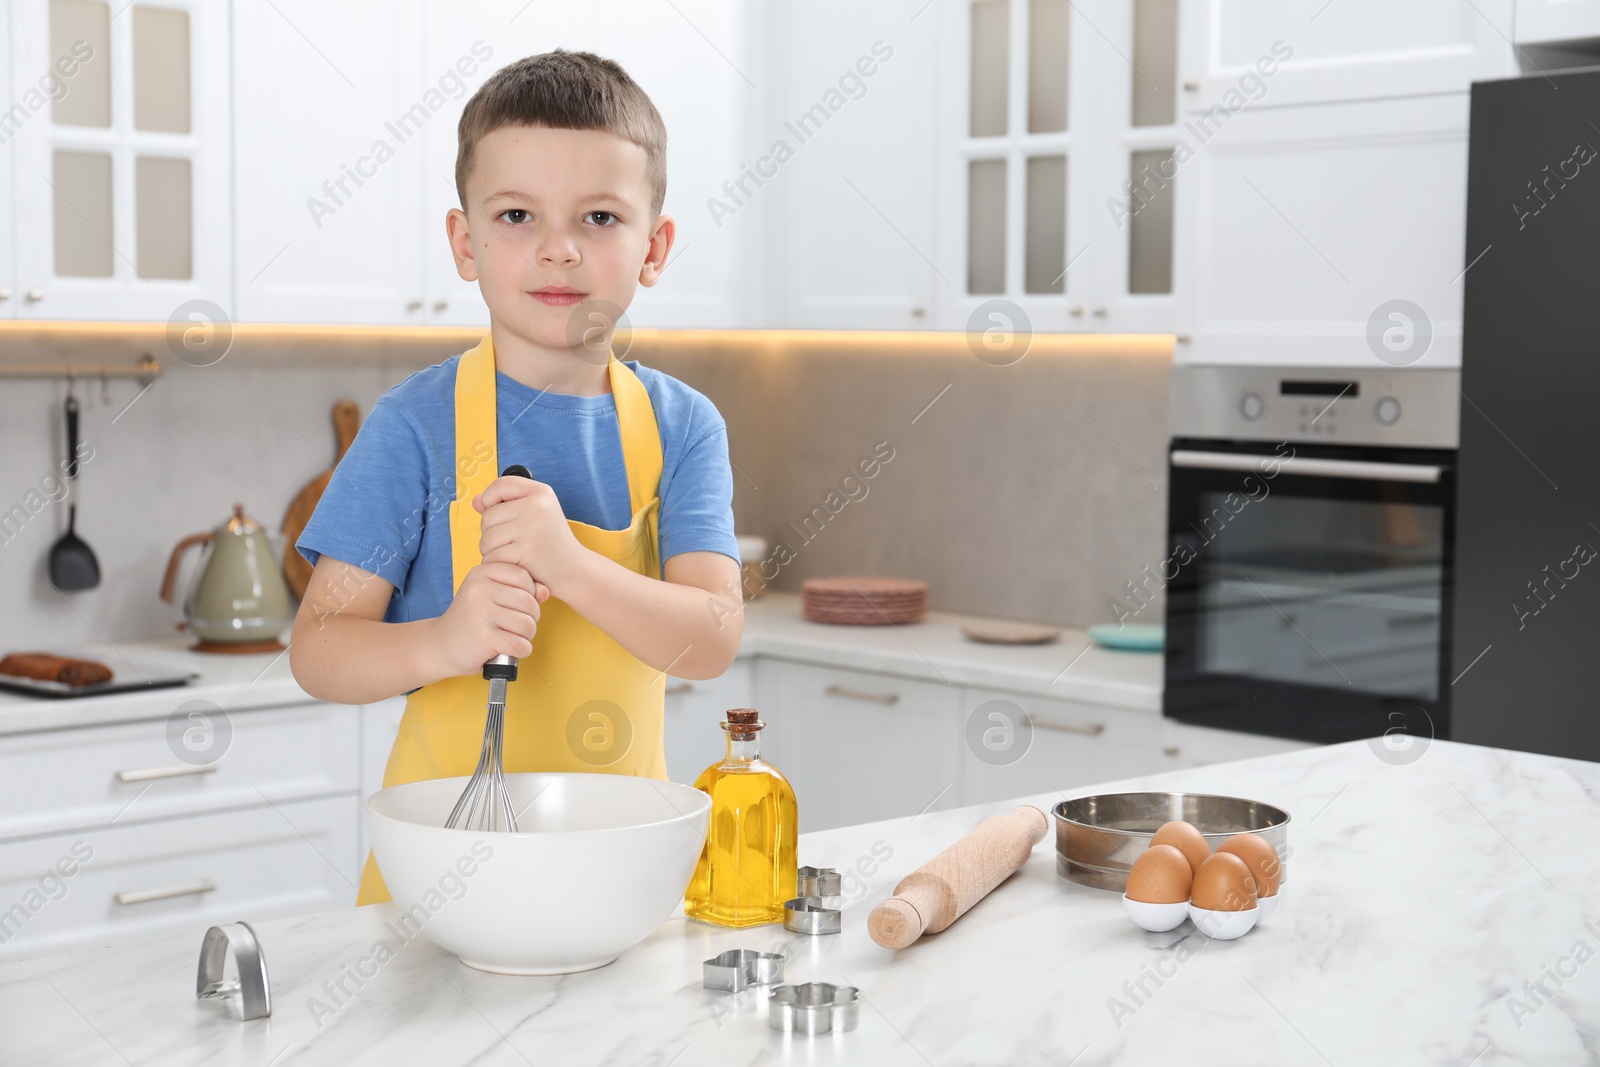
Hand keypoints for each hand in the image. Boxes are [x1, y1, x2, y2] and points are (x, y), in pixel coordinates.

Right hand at [430, 561, 549, 677]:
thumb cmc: (471, 620)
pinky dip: (521, 650)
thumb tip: (545, 591)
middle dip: (530, 618)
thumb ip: (519, 590)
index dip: (529, 593)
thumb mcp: (491, 596)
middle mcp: (480, 589)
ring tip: (511, 636)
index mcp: (481, 573)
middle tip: (515, 625)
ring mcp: (481, 613)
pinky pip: (520, 644)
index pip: (524, 576)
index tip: (516, 605)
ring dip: (526, 636)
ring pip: (528, 624)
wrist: (439, 645)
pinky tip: (509, 648)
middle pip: (529, 602)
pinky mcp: (484, 637)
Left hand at [474, 474, 585, 594]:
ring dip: (493, 552)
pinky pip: (492, 557)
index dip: (490, 499)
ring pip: (487, 539)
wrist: (574, 571)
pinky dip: (499, 565)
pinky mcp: (525, 551)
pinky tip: (516, 565)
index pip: (500, 485)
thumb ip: (505, 505)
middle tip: (514, 543)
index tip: (498, 514)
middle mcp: (537, 505)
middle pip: (488, 516)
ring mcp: (531, 528)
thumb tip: (476, 501)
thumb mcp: (535, 515)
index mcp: (541, 492)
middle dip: (492, 533)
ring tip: (515, 554)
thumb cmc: (550, 543)